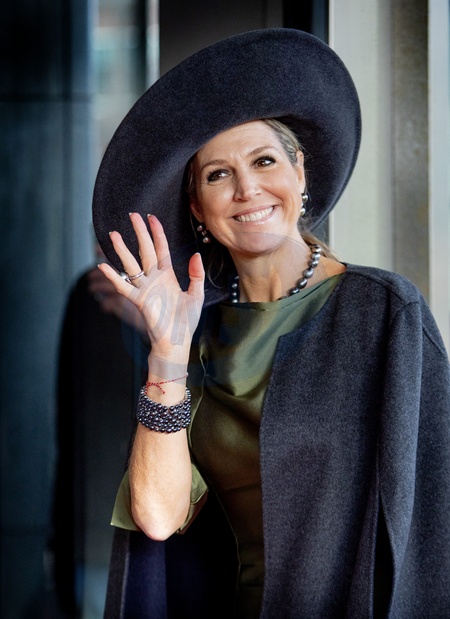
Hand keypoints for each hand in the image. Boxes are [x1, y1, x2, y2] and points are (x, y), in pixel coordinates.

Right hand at [97, 213, 204, 360]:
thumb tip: (196, 254)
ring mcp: (145, 289)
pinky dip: (113, 277)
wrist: (177, 342)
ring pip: (131, 264)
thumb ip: (196, 275)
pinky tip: (103, 266)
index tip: (151, 217)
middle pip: (145, 250)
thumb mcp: (196, 295)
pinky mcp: (139, 301)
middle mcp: (154, 279)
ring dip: (122, 249)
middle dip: (139, 232)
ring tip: (114, 234)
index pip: (161, 249)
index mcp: (168, 276)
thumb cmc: (186, 322)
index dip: (157, 233)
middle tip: (132, 215)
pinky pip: (124, 286)